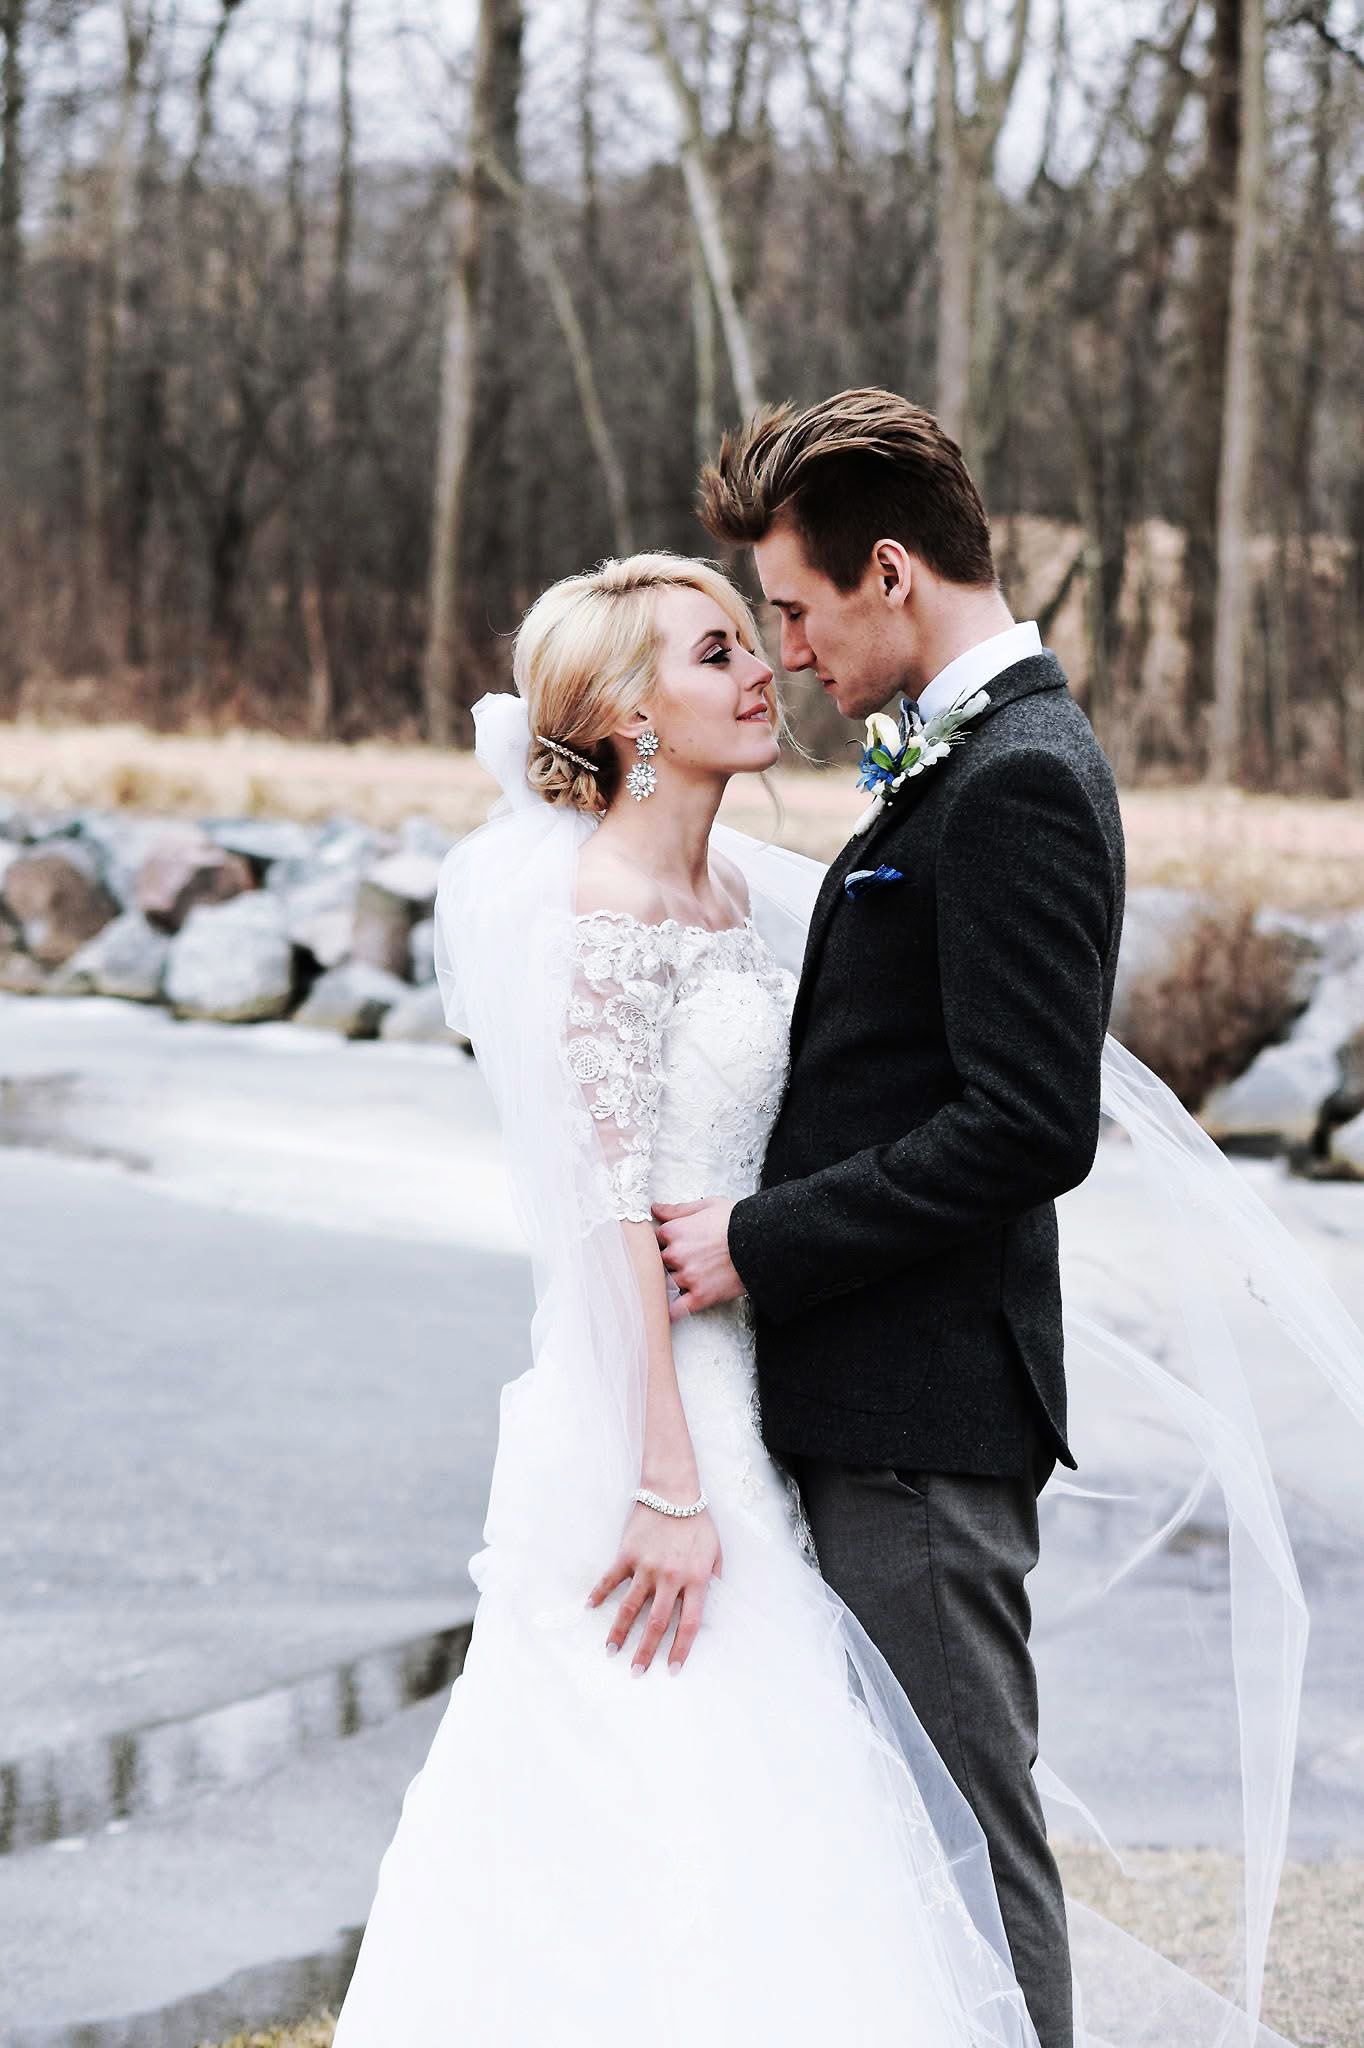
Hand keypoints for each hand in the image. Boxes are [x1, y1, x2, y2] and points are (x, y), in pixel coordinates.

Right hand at [587, 1501, 722, 1673]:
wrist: (673, 1490)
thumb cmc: (697, 1521)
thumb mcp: (715, 1551)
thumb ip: (713, 1579)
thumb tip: (710, 1603)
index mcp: (696, 1579)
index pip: (688, 1624)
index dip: (680, 1649)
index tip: (671, 1670)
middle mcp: (670, 1577)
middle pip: (656, 1623)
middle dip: (646, 1652)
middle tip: (636, 1672)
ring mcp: (646, 1566)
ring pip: (630, 1607)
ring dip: (619, 1632)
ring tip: (611, 1651)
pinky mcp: (627, 1553)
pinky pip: (610, 1579)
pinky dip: (599, 1593)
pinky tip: (590, 1607)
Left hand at [652, 1199, 741, 1321]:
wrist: (763, 1241)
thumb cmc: (738, 1222)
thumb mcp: (707, 1206)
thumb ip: (677, 1209)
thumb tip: (655, 1209)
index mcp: (674, 1231)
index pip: (653, 1240)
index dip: (662, 1243)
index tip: (670, 1245)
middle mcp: (676, 1254)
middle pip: (657, 1262)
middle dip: (667, 1263)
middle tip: (682, 1262)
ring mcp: (687, 1277)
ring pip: (665, 1284)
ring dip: (670, 1284)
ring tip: (683, 1281)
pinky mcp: (700, 1296)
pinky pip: (676, 1310)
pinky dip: (670, 1313)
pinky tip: (667, 1312)